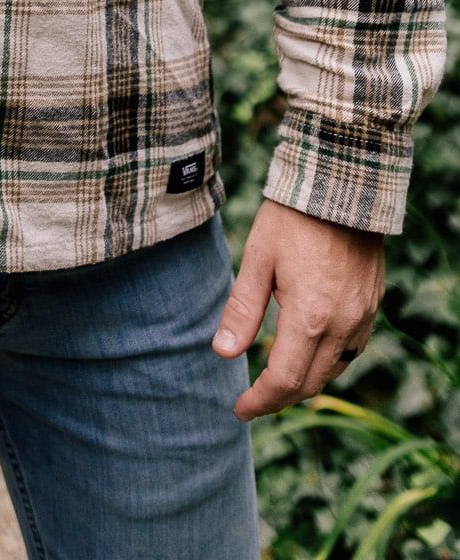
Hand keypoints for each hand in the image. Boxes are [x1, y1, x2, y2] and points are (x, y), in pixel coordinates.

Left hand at [213, 199, 383, 419]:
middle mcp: (342, 326)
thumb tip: (223, 353)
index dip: (259, 401)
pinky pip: (351, 350)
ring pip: (332, 370)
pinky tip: (310, 353)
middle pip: (309, 383)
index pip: (283, 380)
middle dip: (278, 398)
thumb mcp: (258, 258)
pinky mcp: (371, 305)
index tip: (238, 409)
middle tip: (252, 400)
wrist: (343, 186)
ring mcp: (361, 317)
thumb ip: (242, 309)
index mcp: (310, 318)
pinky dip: (327, 362)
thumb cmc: (293, 218)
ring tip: (276, 381)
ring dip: (304, 382)